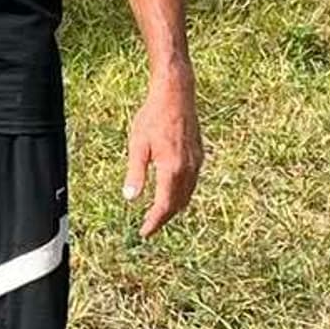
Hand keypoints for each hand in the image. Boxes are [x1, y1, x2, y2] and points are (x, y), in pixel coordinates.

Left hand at [123, 72, 201, 238]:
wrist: (176, 96)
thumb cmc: (153, 117)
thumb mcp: (137, 145)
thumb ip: (136, 173)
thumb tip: (130, 198)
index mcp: (172, 169)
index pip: (164, 205)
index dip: (154, 222)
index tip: (145, 233)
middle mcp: (188, 169)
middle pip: (178, 204)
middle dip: (164, 218)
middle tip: (149, 227)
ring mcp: (196, 162)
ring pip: (187, 194)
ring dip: (174, 207)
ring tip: (159, 214)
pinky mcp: (199, 155)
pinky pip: (192, 182)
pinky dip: (182, 194)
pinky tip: (172, 192)